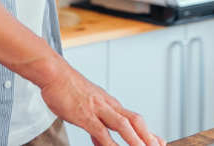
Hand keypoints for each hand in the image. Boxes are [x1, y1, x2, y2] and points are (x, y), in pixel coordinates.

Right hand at [38, 58, 163, 145]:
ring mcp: (98, 110)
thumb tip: (100, 142)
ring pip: (123, 125)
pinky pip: (101, 132)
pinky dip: (111, 144)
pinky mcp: (86, 115)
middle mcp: (108, 106)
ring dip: (136, 140)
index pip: (134, 119)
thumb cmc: (67, 89)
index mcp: (110, 104)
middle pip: (135, 121)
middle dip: (148, 136)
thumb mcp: (85, 109)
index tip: (158, 141)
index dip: (147, 132)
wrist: (55, 74)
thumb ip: (95, 127)